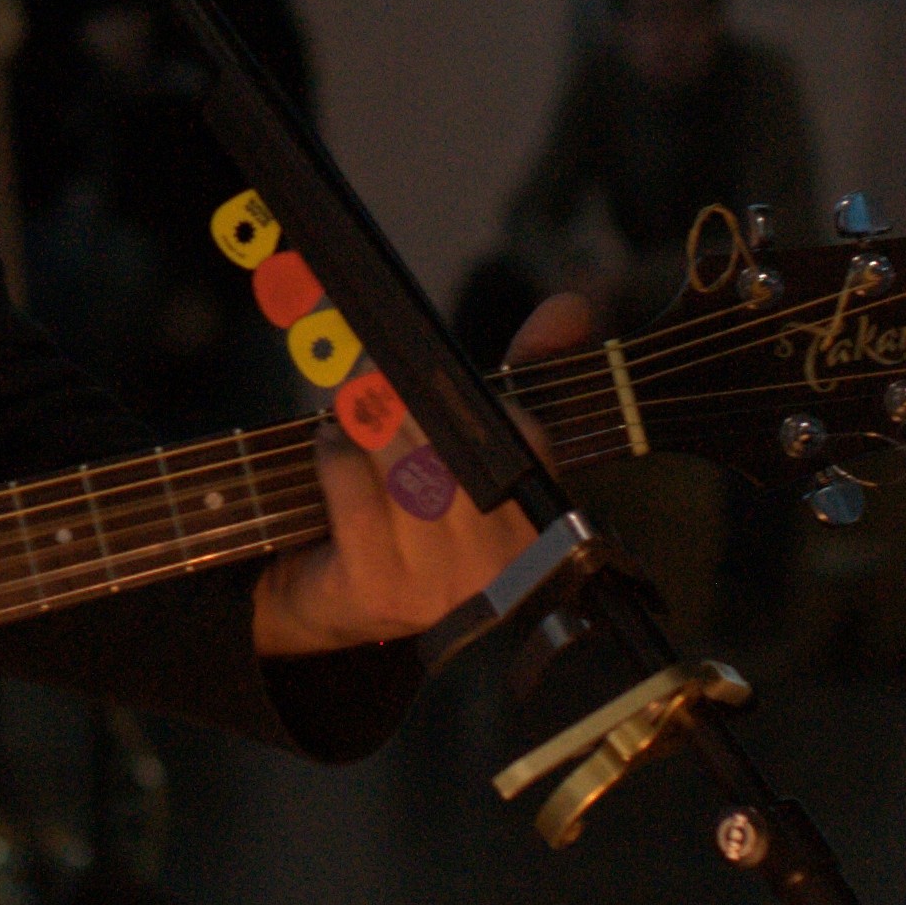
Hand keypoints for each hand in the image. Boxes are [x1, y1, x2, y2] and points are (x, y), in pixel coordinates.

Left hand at [249, 290, 588, 659]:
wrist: (339, 601)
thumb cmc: (423, 511)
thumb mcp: (481, 441)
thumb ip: (528, 367)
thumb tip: (573, 304)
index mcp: (536, 523)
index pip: (525, 437)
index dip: (479, 399)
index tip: (433, 376)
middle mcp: (498, 560)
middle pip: (452, 445)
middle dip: (403, 400)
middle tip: (370, 372)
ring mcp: (440, 582)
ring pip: (401, 464)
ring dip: (366, 424)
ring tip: (353, 413)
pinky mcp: (380, 590)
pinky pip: (354, 491)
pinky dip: (335, 454)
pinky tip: (332, 449)